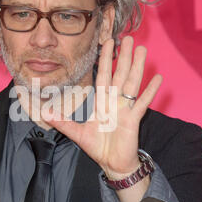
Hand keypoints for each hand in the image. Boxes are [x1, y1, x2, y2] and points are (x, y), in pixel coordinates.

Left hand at [42, 35, 161, 179]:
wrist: (112, 164)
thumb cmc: (98, 147)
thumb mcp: (77, 134)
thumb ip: (62, 122)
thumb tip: (44, 113)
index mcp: (102, 102)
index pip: (104, 76)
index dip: (105, 60)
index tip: (108, 43)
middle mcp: (114, 102)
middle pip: (120, 74)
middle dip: (123, 57)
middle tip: (129, 38)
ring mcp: (125, 109)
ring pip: (132, 83)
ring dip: (137, 67)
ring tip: (142, 50)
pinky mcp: (134, 119)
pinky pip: (142, 103)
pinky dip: (150, 91)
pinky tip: (157, 78)